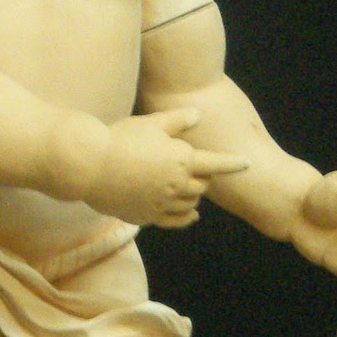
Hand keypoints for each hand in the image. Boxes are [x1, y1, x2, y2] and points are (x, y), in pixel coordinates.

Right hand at [85, 108, 247, 227]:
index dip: (233, 164)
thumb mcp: (151, 123)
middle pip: (202, 186)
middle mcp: (176, 185)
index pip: (216, 164)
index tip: (247, 164)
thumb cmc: (120, 138)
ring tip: (189, 188)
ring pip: (190, 205)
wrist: (90, 165)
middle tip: (197, 168)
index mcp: (181, 160)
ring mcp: (162, 203)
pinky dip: (185, 218)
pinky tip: (190, 215)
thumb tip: (198, 114)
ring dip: (193, 197)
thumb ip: (178, 120)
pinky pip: (174, 221)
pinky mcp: (148, 216)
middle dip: (203, 177)